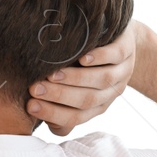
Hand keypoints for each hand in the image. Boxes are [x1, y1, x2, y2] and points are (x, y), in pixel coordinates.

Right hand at [26, 20, 140, 135]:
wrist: (121, 40)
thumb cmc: (88, 65)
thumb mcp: (75, 87)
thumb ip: (59, 103)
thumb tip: (36, 113)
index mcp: (97, 106)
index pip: (75, 116)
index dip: (52, 113)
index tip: (30, 106)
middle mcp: (110, 93)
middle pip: (86, 99)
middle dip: (58, 96)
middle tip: (35, 89)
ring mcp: (121, 71)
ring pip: (101, 80)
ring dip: (76, 79)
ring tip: (53, 75)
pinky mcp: (126, 50)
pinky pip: (115, 56)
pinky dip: (100, 58)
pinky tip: (84, 58)